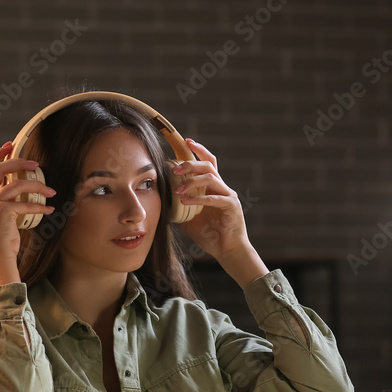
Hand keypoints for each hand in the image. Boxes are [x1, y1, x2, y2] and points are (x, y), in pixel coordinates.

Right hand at [0, 141, 54, 291]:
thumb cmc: (2, 239)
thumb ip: (5, 200)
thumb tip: (20, 186)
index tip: (9, 145)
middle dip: (17, 161)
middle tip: (35, 163)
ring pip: (15, 184)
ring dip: (36, 185)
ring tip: (51, 190)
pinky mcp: (2, 212)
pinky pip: (25, 203)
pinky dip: (40, 206)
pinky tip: (49, 210)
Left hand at [172, 139, 267, 287]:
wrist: (227, 250)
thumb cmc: (210, 234)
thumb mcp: (188, 218)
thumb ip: (177, 207)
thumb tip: (160, 201)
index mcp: (213, 187)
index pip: (208, 162)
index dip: (199, 150)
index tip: (186, 141)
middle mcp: (222, 188)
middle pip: (208, 165)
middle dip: (190, 164)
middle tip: (175, 169)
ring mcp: (228, 196)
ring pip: (211, 178)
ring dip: (192, 182)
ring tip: (178, 190)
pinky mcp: (231, 207)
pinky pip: (215, 198)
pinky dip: (199, 198)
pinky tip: (185, 201)